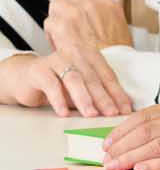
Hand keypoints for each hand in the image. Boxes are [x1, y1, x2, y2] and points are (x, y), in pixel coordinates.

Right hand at [0, 48, 130, 117]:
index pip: (108, 76)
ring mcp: (57, 60)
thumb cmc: (58, 83)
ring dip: (84, 98)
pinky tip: (64, 113)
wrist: (24, 77)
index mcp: (91, 57)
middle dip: (104, 98)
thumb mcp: (81, 89)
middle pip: (93, 78)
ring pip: (75, 80)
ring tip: (91, 114)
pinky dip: (59, 100)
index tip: (125, 110)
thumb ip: (97, 95)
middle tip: (112, 113)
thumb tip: (119, 109)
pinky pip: (52, 85)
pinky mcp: (40, 70)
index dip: (117, 93)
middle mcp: (76, 54)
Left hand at [44, 0, 131, 52]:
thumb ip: (107, 16)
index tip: (81, 11)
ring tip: (64, 34)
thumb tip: (98, 16)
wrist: (111, 66)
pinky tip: (59, 43)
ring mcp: (76, 13)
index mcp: (108, 4)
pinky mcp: (62, 26)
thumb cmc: (116, 55)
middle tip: (70, 24)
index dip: (82, 2)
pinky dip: (51, 34)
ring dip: (58, 19)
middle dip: (67, 10)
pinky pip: (49, 23)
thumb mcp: (121, 28)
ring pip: (56, 7)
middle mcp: (91, 4)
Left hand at [101, 97, 159, 169]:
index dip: (124, 129)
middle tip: (105, 158)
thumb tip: (157, 131)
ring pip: (157, 144)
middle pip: (147, 130)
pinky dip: (157, 164)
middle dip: (121, 145)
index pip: (148, 114)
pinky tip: (142, 169)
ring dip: (131, 156)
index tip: (110, 141)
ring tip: (115, 167)